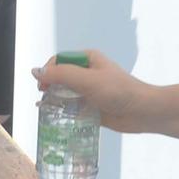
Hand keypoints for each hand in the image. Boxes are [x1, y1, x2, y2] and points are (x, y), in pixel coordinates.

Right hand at [32, 49, 159, 133]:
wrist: (142, 111)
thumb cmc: (118, 91)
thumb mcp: (87, 79)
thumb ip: (61, 75)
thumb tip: (35, 71)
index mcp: (88, 59)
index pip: (59, 61)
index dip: (48, 72)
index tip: (42, 86)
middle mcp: (88, 73)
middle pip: (60, 78)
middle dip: (49, 87)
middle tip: (44, 98)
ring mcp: (90, 91)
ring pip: (65, 94)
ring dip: (55, 101)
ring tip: (46, 110)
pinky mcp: (93, 108)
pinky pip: (73, 108)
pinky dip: (64, 112)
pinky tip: (55, 119)